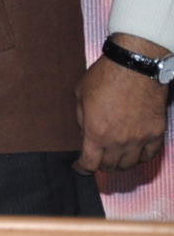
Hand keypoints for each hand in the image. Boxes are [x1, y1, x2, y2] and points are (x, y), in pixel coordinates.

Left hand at [76, 35, 169, 172]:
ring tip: (115, 156)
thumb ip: (81, 118)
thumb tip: (84, 134)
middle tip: (97, 157)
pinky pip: (149, 155)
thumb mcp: (80, 95)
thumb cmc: (104, 77)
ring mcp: (139, 139)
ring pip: (130, 164)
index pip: (89, 164)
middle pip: (110, 166)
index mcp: (96, 132)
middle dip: (100, 164)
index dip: (82, 169)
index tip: (80, 168)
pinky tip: (135, 152)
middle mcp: (118, 141)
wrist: (135, 67)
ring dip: (120, 163)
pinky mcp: (156, 134)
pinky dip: (140, 157)